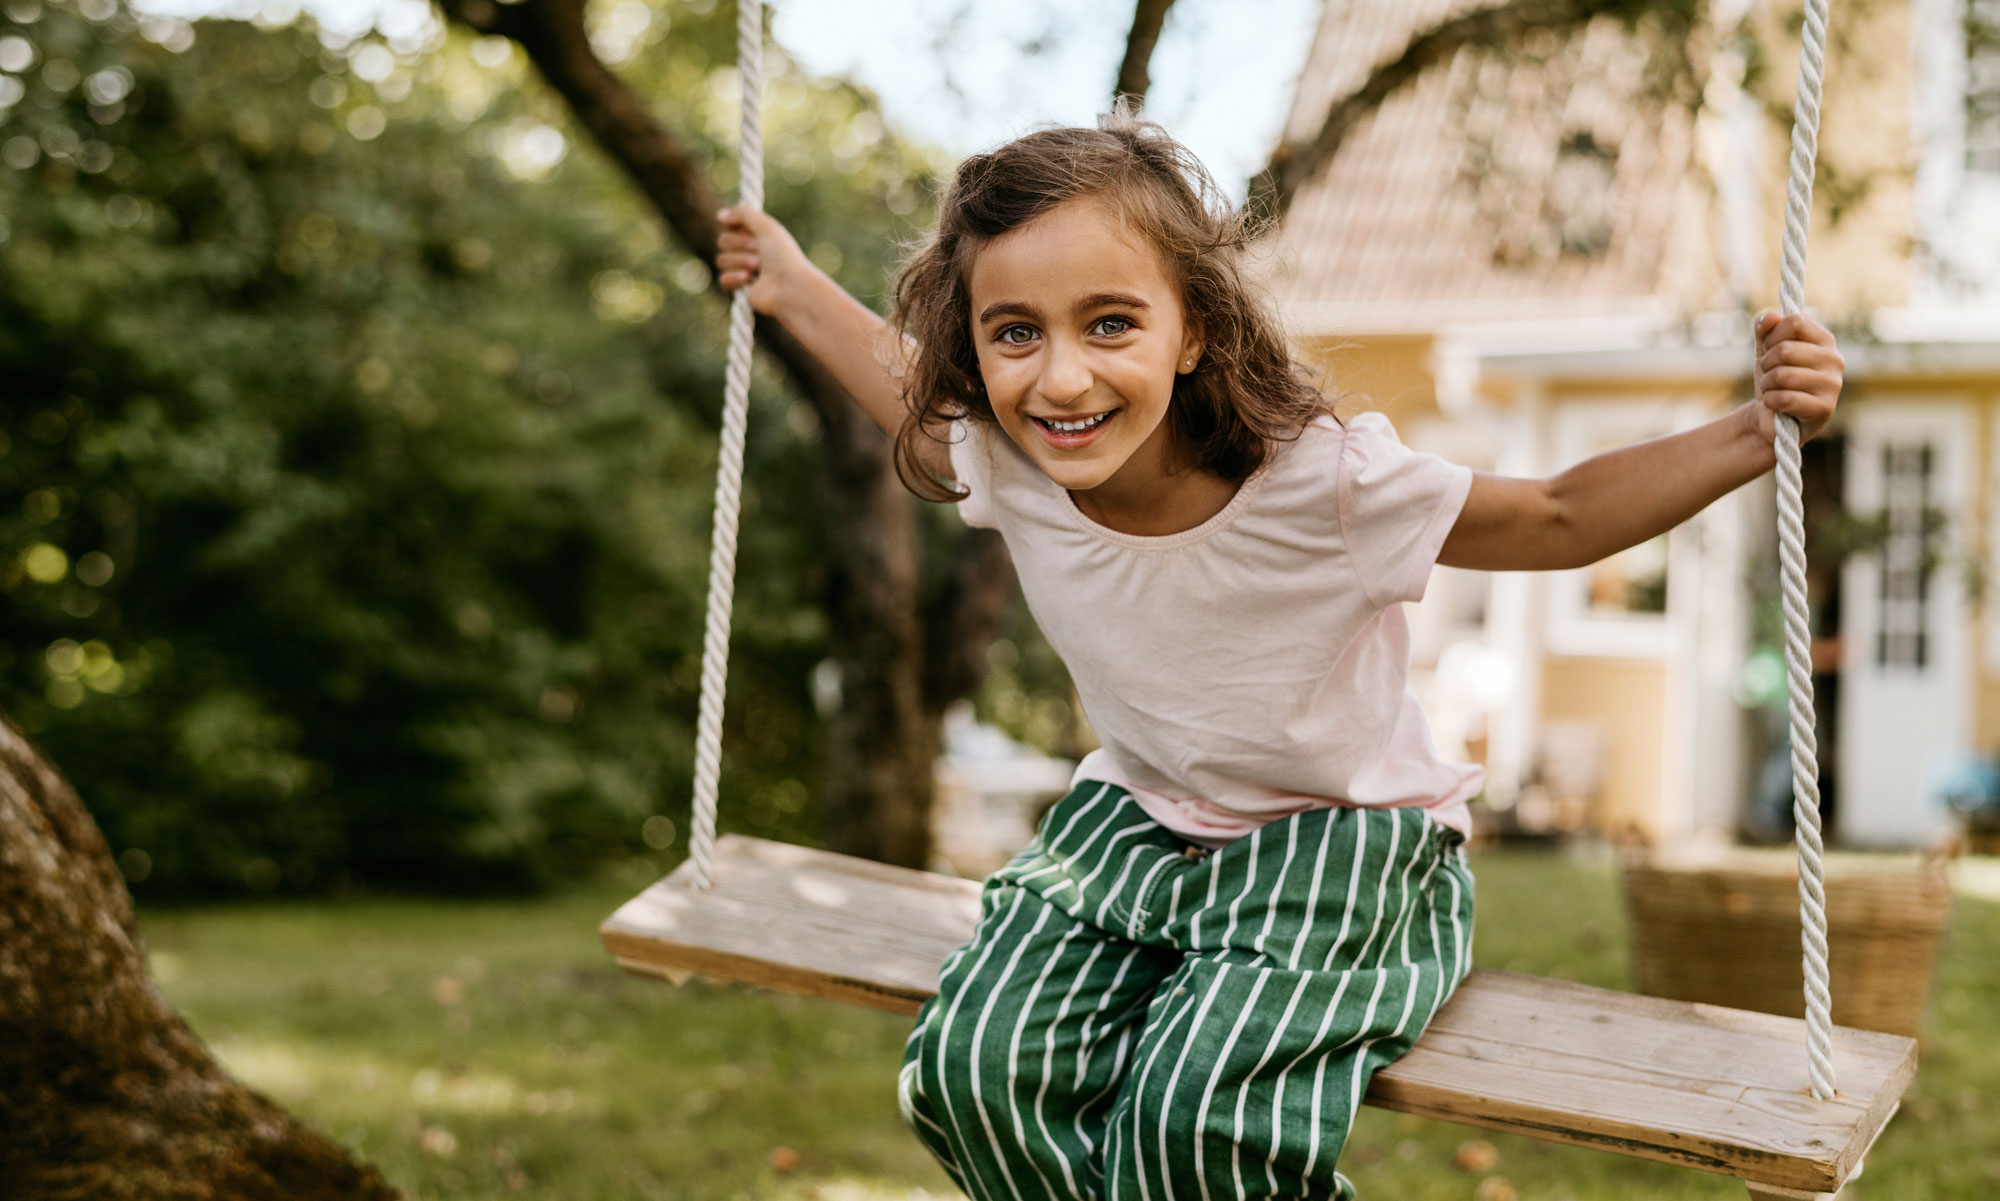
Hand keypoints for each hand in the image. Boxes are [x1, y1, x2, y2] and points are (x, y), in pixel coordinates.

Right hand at [716, 205, 809, 318]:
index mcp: (755, 236)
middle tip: (758, 251)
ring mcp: (742, 270)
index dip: (737, 229)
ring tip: (757, 267)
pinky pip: (722, 279)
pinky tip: (749, 279)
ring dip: (740, 261)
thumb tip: (720, 215)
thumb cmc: (782, 255)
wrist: (789, 286)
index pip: (729, 226)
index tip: (751, 232)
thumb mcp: (766, 226)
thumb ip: (743, 213)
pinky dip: (735, 278)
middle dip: (739, 245)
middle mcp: (747, 252)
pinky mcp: (739, 288)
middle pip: (722, 241)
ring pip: (721, 260)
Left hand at [1752, 310, 1842, 443]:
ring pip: (1782, 375)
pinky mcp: (1825, 408)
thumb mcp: (1765, 351)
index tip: (1770, 349)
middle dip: (1766, 364)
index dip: (1773, 336)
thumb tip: (1770, 316)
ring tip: (1773, 390)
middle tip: (1769, 374)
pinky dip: (1771, 401)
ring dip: (1767, 385)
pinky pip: (1784, 398)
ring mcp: (1833, 384)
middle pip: (1785, 349)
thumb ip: (1766, 330)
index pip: (1795, 321)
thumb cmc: (1773, 379)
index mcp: (1824, 340)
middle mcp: (1834, 359)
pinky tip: (1776, 404)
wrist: (1771, 417)